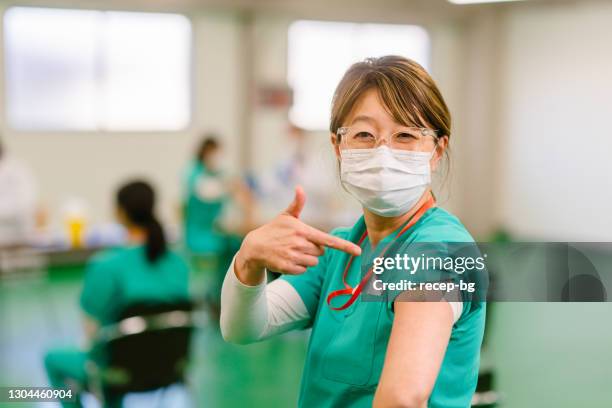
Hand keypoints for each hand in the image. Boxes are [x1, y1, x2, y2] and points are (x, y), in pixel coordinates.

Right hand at [234, 186, 361, 284]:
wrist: (255, 246)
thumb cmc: (274, 230)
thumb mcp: (286, 216)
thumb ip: (297, 204)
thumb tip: (300, 187)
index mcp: (303, 230)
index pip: (327, 240)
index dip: (344, 246)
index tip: (358, 251)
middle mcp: (300, 244)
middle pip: (321, 252)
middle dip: (313, 250)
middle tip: (299, 244)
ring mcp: (294, 256)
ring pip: (313, 263)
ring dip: (306, 259)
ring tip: (292, 251)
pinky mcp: (288, 267)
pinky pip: (303, 270)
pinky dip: (298, 267)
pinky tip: (287, 259)